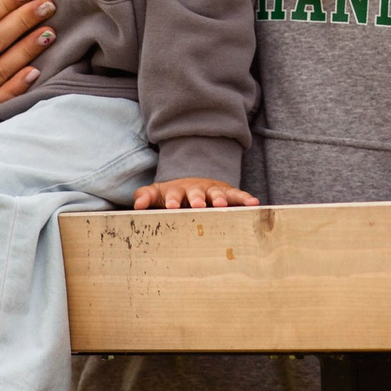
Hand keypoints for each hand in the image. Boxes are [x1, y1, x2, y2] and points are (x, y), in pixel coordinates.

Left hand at [132, 177, 260, 210]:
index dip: (172, 199)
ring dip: (220, 198)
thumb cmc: (173, 195)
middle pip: (197, 192)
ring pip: (217, 193)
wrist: (193, 184)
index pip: (174, 194)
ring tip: (222, 204)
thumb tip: (137, 204)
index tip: (171, 206)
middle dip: (197, 198)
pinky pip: (237, 195)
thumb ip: (145, 196)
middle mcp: (196, 189)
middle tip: (198, 204)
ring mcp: (213, 190)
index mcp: (178, 191)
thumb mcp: (157, 194)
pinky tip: (253, 203)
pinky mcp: (228, 193)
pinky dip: (245, 198)